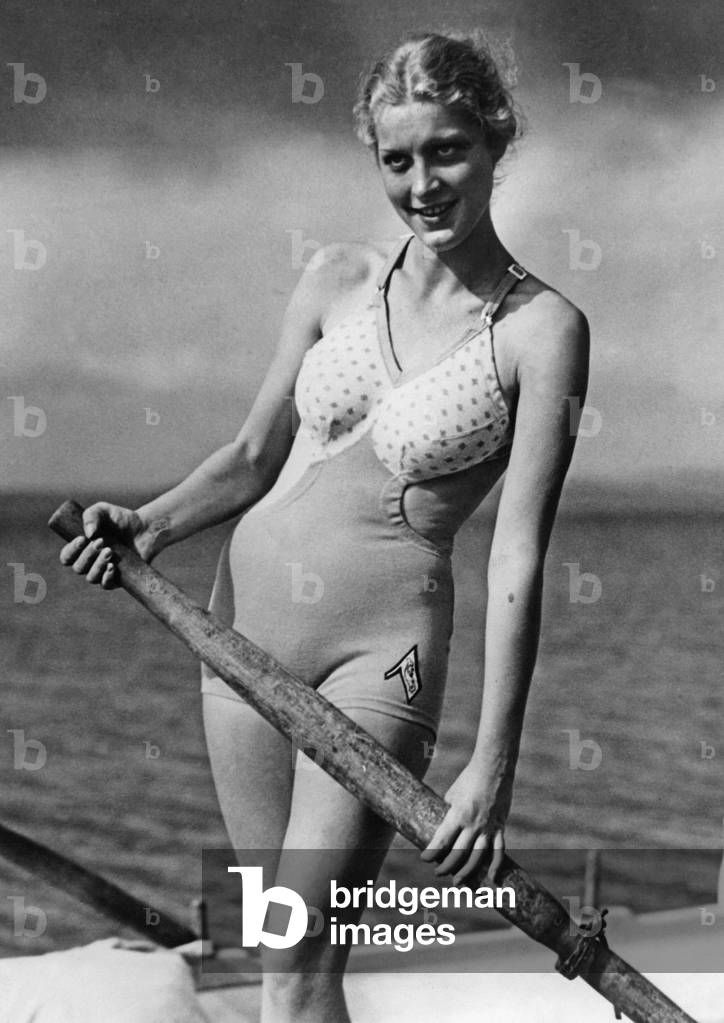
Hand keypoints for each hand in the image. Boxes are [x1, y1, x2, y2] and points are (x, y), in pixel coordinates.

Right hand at [58, 502, 146, 588]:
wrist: (144, 528)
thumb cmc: (120, 519)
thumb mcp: (103, 510)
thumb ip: (91, 515)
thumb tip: (89, 534)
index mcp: (81, 549)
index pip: (67, 557)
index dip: (71, 551)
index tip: (82, 539)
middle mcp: (89, 563)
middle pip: (79, 567)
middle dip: (87, 555)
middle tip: (100, 541)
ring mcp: (102, 572)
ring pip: (91, 577)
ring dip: (97, 565)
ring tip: (109, 551)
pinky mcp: (117, 579)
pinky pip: (106, 585)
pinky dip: (107, 577)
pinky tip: (112, 567)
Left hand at [420, 760, 512, 885]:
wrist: (494, 768)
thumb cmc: (468, 778)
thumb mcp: (452, 794)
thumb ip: (449, 812)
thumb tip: (442, 825)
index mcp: (458, 814)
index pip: (442, 840)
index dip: (432, 852)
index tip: (424, 859)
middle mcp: (473, 824)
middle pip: (458, 853)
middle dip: (446, 866)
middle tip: (437, 873)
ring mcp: (488, 827)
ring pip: (477, 856)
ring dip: (466, 872)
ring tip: (456, 882)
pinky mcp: (500, 826)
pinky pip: (499, 850)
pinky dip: (496, 866)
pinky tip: (491, 879)